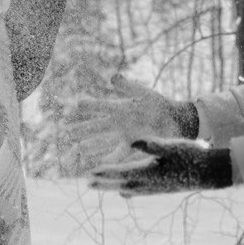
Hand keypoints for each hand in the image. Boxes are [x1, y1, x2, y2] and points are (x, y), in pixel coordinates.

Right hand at [68, 72, 196, 170]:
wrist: (176, 120)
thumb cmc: (158, 104)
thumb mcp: (143, 93)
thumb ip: (128, 86)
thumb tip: (112, 77)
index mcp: (119, 109)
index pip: (100, 106)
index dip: (89, 105)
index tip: (78, 104)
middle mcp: (119, 125)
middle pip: (96, 128)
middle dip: (82, 130)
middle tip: (67, 133)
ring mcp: (125, 138)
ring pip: (104, 144)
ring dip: (92, 147)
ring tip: (79, 150)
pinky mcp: (135, 148)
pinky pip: (119, 155)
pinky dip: (110, 161)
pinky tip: (102, 167)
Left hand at [90, 137, 232, 194]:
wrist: (208, 173)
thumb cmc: (191, 156)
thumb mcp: (171, 145)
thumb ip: (151, 144)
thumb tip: (132, 140)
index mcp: (148, 172)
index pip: (120, 172)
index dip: (104, 172)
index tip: (90, 171)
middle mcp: (148, 184)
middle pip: (119, 184)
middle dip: (103, 183)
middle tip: (87, 184)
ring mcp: (154, 189)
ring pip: (127, 189)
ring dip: (112, 188)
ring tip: (101, 187)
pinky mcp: (161, 190)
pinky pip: (137, 192)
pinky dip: (127, 190)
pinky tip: (125, 192)